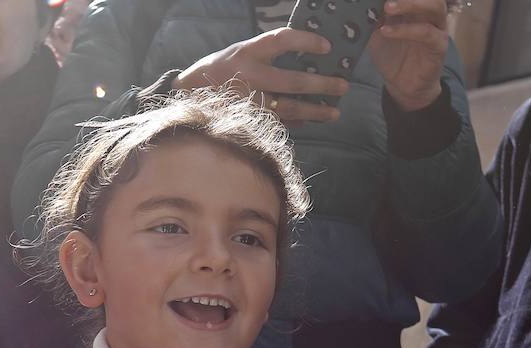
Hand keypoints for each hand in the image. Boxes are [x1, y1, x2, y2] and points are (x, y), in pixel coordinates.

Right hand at [174, 28, 347, 124]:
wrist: (186, 96)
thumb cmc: (219, 71)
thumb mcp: (239, 53)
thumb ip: (266, 54)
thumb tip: (305, 59)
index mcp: (247, 52)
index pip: (281, 41)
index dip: (305, 41)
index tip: (327, 46)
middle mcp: (247, 76)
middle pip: (291, 80)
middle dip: (321, 84)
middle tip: (343, 86)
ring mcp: (246, 101)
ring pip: (287, 108)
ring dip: (314, 111)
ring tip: (334, 112)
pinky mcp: (246, 120)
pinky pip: (277, 123)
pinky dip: (295, 122)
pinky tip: (310, 120)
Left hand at [367, 0, 449, 111]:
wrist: (402, 86)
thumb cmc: (392, 56)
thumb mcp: (377, 33)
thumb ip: (375, 17)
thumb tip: (363, 4)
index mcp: (416, 8)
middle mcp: (430, 13)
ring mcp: (437, 28)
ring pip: (435, 7)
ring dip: (410, 4)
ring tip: (387, 7)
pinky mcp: (439, 45)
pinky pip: (427, 33)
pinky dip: (406, 30)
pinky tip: (386, 31)